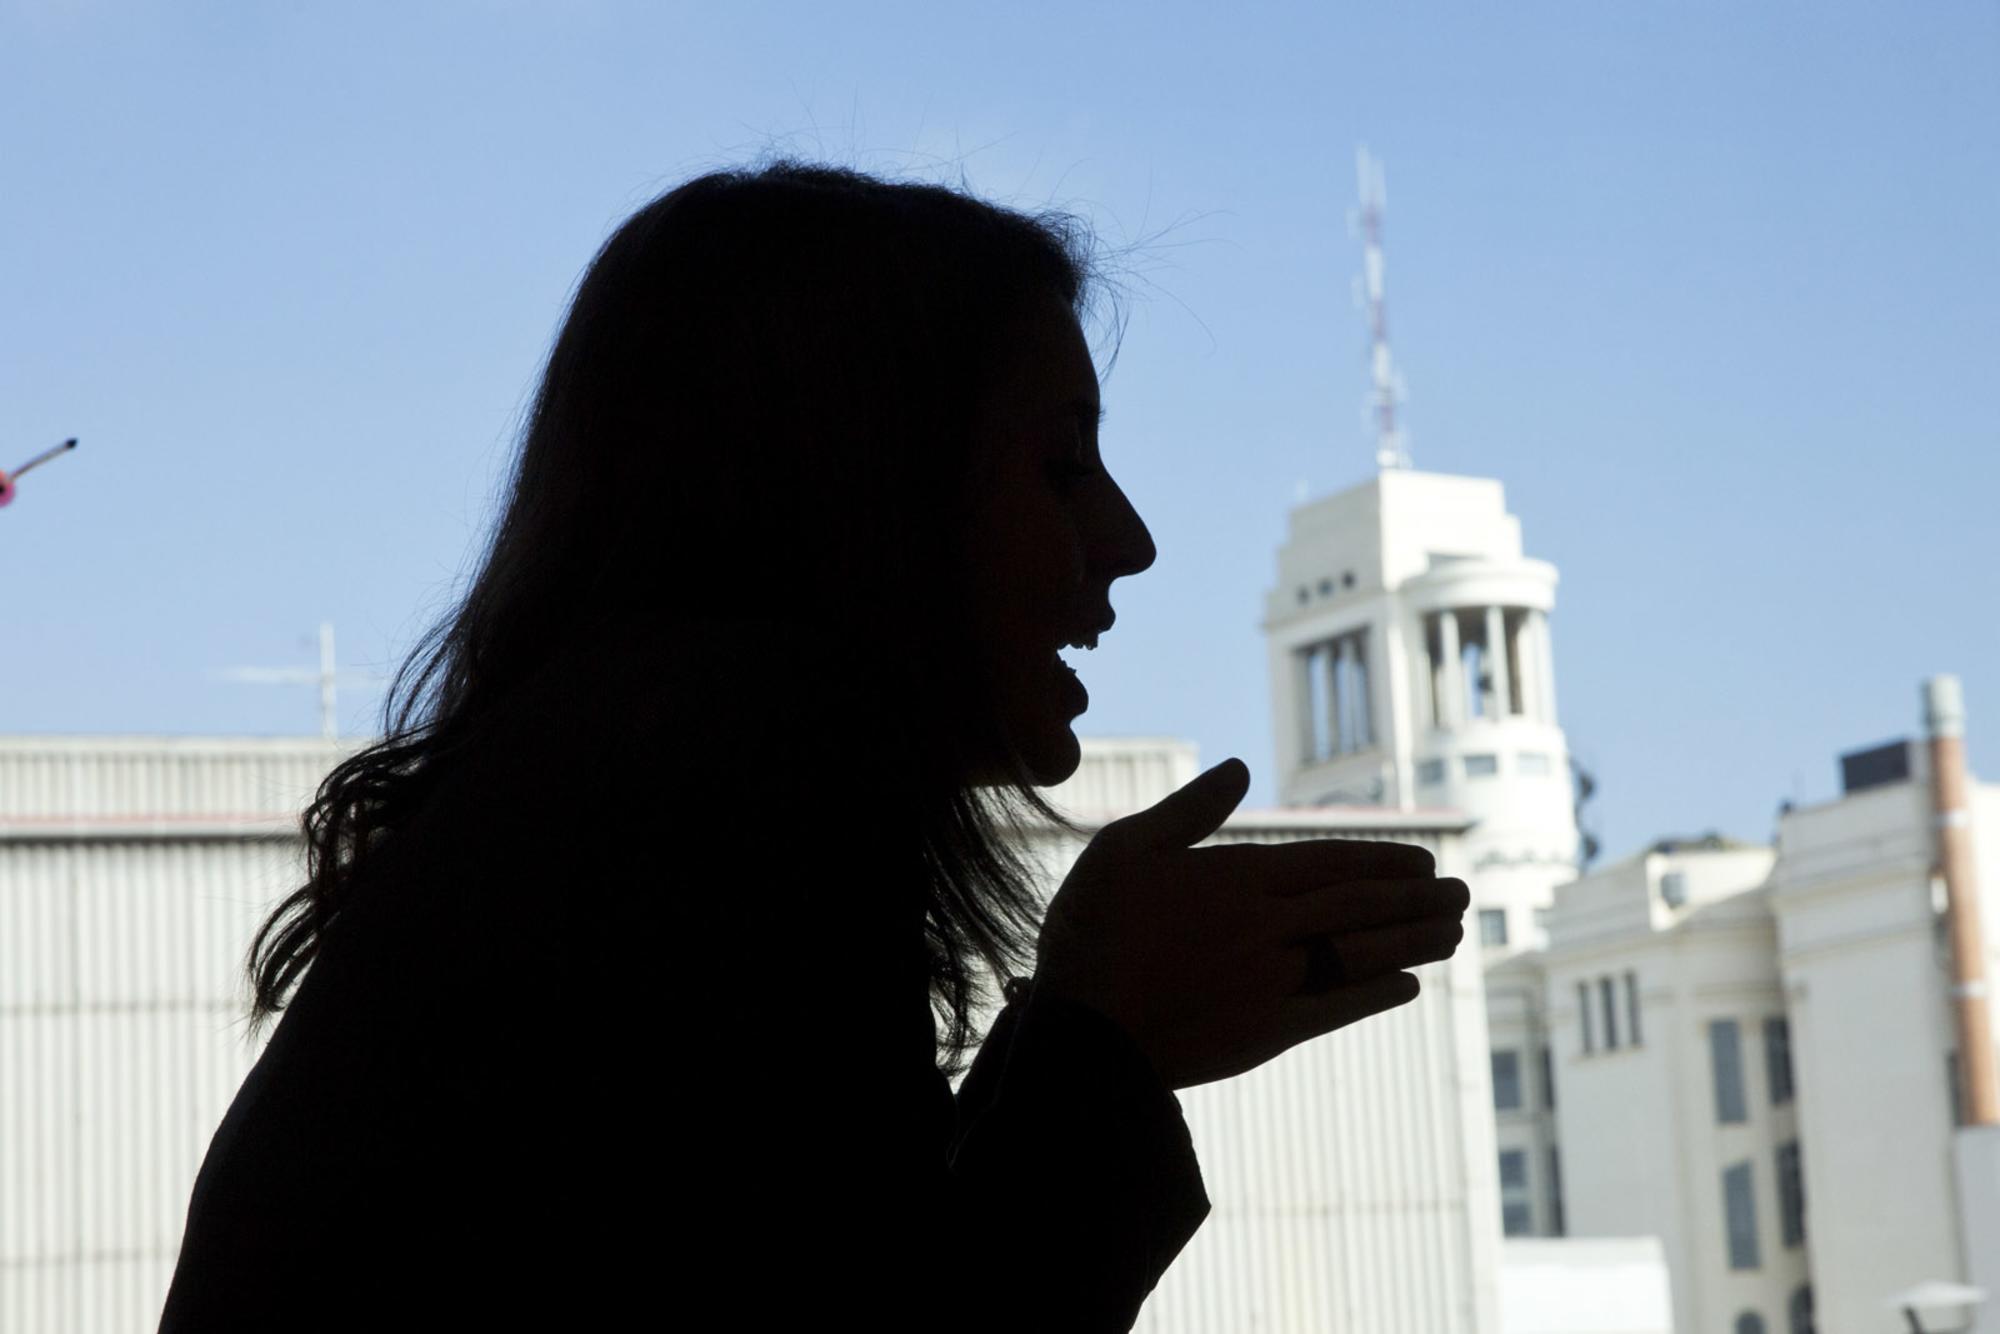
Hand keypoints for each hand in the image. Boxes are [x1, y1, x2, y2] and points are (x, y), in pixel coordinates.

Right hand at [1031, 758, 1470, 1090]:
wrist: (1082, 1031)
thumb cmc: (1091, 932)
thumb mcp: (1126, 850)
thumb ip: (1189, 811)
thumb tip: (1239, 769)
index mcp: (1237, 878)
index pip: (1330, 862)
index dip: (1384, 860)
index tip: (1426, 861)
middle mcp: (1267, 926)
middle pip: (1359, 906)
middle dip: (1416, 899)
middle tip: (1463, 894)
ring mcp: (1271, 981)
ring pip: (1360, 953)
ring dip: (1413, 941)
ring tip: (1455, 934)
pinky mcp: (1266, 1032)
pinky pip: (1337, 1007)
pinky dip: (1377, 994)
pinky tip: (1407, 985)